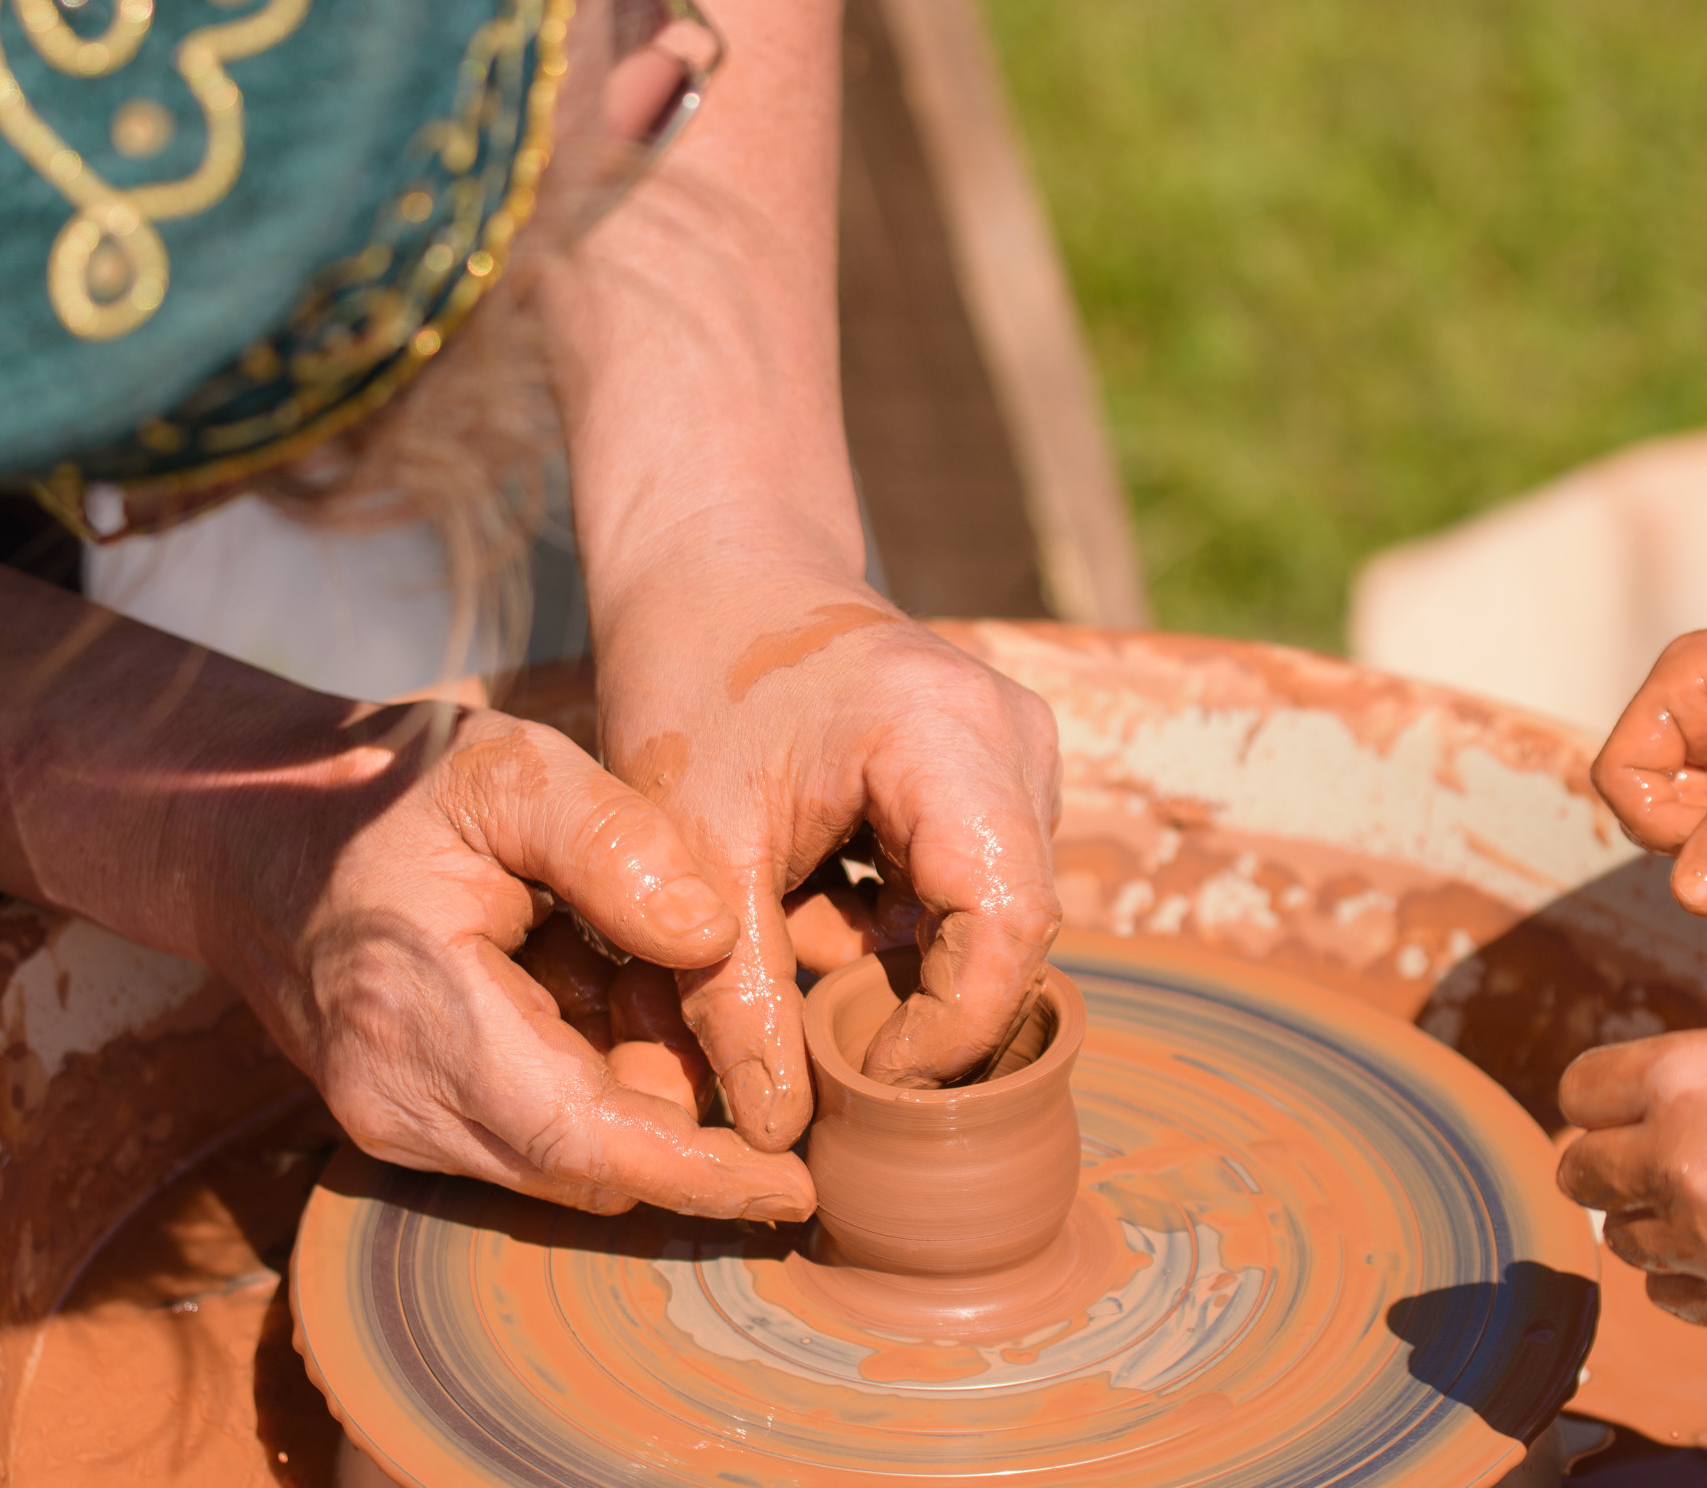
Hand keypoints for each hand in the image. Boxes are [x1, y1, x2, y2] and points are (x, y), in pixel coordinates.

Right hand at [98, 702, 812, 1220]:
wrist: (253, 828)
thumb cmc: (386, 788)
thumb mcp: (508, 768)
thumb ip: (614, 841)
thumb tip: (712, 937)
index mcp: (418, 1010)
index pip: (581, 1139)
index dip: (698, 1173)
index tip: (794, 1188)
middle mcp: (395, 1097)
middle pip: (587, 1166)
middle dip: (685, 1122)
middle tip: (730, 1022)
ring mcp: (389, 1120)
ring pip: (562, 1162)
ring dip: (637, 1095)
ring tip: (642, 974)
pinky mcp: (400, 1121)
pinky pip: (527, 1139)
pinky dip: (591, 1085)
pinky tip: (595, 988)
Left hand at [591, 568, 1062, 1147]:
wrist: (713, 572)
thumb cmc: (692, 681)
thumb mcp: (692, 845)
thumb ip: (733, 994)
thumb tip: (777, 1134)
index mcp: (947, 736)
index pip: (1009, 922)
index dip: (952, 1027)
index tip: (867, 1078)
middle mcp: (1010, 740)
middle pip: (1013, 928)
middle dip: (926, 1009)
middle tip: (824, 1053)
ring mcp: (1013, 756)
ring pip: (993, 919)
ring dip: (903, 968)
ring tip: (793, 945)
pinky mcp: (993, 777)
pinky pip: (972, 890)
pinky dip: (898, 928)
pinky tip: (813, 904)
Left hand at [1556, 1028, 1706, 1333]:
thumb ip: (1695, 1088)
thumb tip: (1636, 1116)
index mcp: (1685, 1075)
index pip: (1578, 1093)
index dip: (1598, 1108)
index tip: (1616, 1119)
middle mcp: (1680, 1152)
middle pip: (1582, 1173)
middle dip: (1606, 1173)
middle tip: (1643, 1175)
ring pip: (1625, 1240)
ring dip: (1656, 1229)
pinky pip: (1671, 1297)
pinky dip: (1692, 1282)